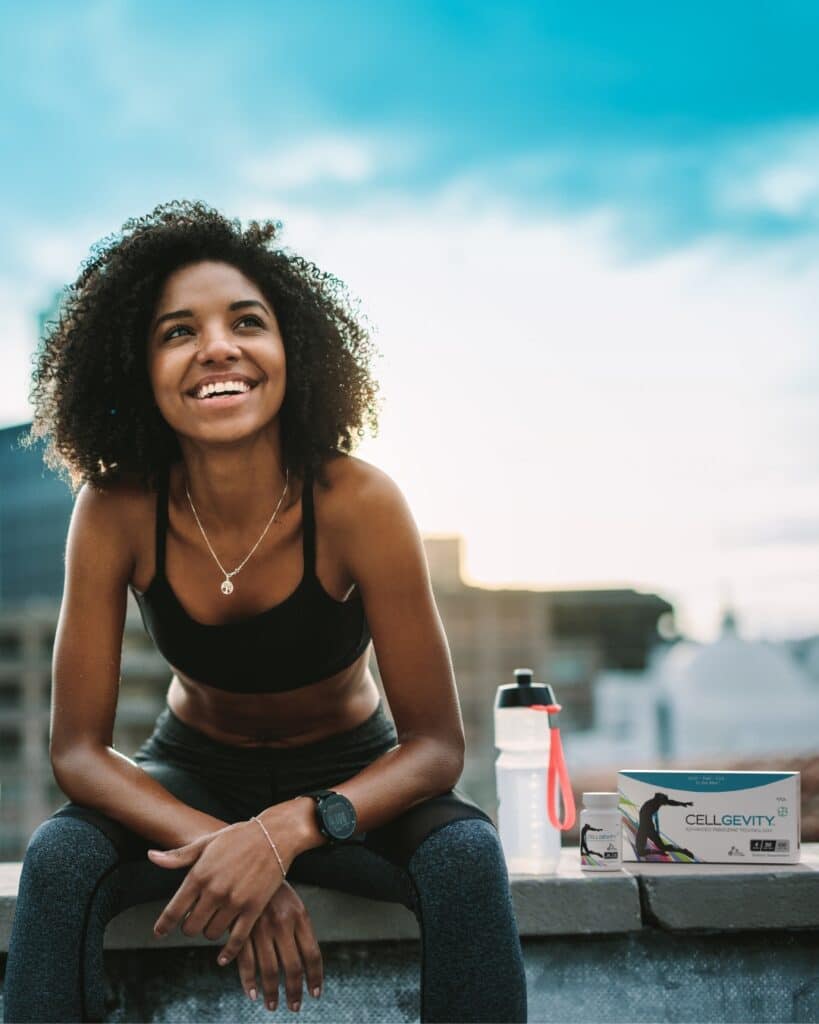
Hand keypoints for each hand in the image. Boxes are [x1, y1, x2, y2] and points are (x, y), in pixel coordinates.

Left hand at [147, 817, 296, 945]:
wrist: (275, 835)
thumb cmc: (239, 837)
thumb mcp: (207, 842)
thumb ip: (179, 856)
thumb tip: (151, 857)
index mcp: (199, 875)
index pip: (174, 911)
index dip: (163, 925)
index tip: (159, 932)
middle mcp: (214, 891)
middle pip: (191, 928)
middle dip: (189, 927)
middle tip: (194, 920)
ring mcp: (234, 901)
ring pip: (211, 934)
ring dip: (209, 931)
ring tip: (214, 921)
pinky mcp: (253, 909)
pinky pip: (236, 940)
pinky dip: (228, 952)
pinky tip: (222, 957)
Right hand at [226, 882, 323, 1012]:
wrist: (249, 860)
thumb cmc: (273, 886)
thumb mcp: (293, 902)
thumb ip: (300, 929)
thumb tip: (308, 960)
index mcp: (299, 915)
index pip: (312, 955)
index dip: (314, 977)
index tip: (315, 994)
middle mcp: (282, 923)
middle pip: (293, 967)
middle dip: (295, 991)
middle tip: (294, 1007)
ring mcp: (261, 927)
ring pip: (269, 970)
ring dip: (272, 992)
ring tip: (273, 1005)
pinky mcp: (240, 929)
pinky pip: (245, 963)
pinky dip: (248, 982)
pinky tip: (252, 994)